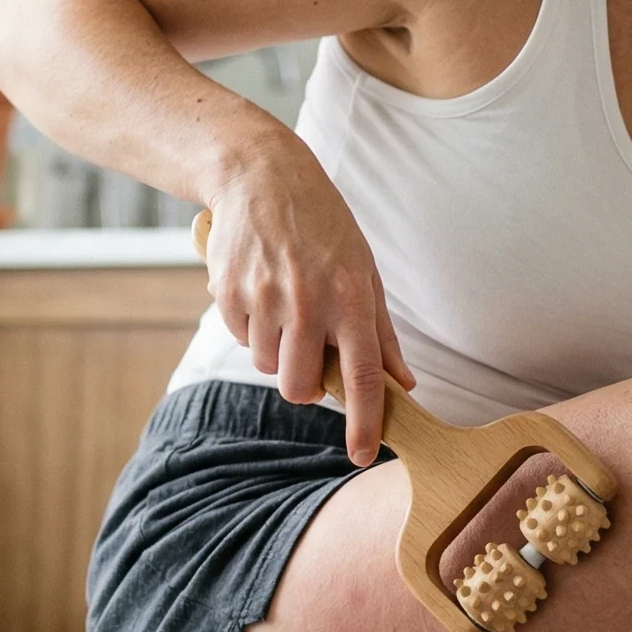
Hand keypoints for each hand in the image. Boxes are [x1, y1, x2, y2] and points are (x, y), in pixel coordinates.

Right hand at [200, 141, 413, 465]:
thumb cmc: (323, 226)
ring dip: (275, 351)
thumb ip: (380, 333)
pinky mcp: (228, 293)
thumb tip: (402, 384)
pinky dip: (250, 327)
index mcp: (351, 298)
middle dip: (305, 386)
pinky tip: (259, 290)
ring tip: (284, 306)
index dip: (364, 423)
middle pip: (301, 387)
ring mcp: (264, 298)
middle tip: (308, 356)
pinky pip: (239, 338)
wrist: (261, 175)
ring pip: (266, 366)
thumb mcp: (364, 270)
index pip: (362, 378)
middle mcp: (308, 302)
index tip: (362, 456)